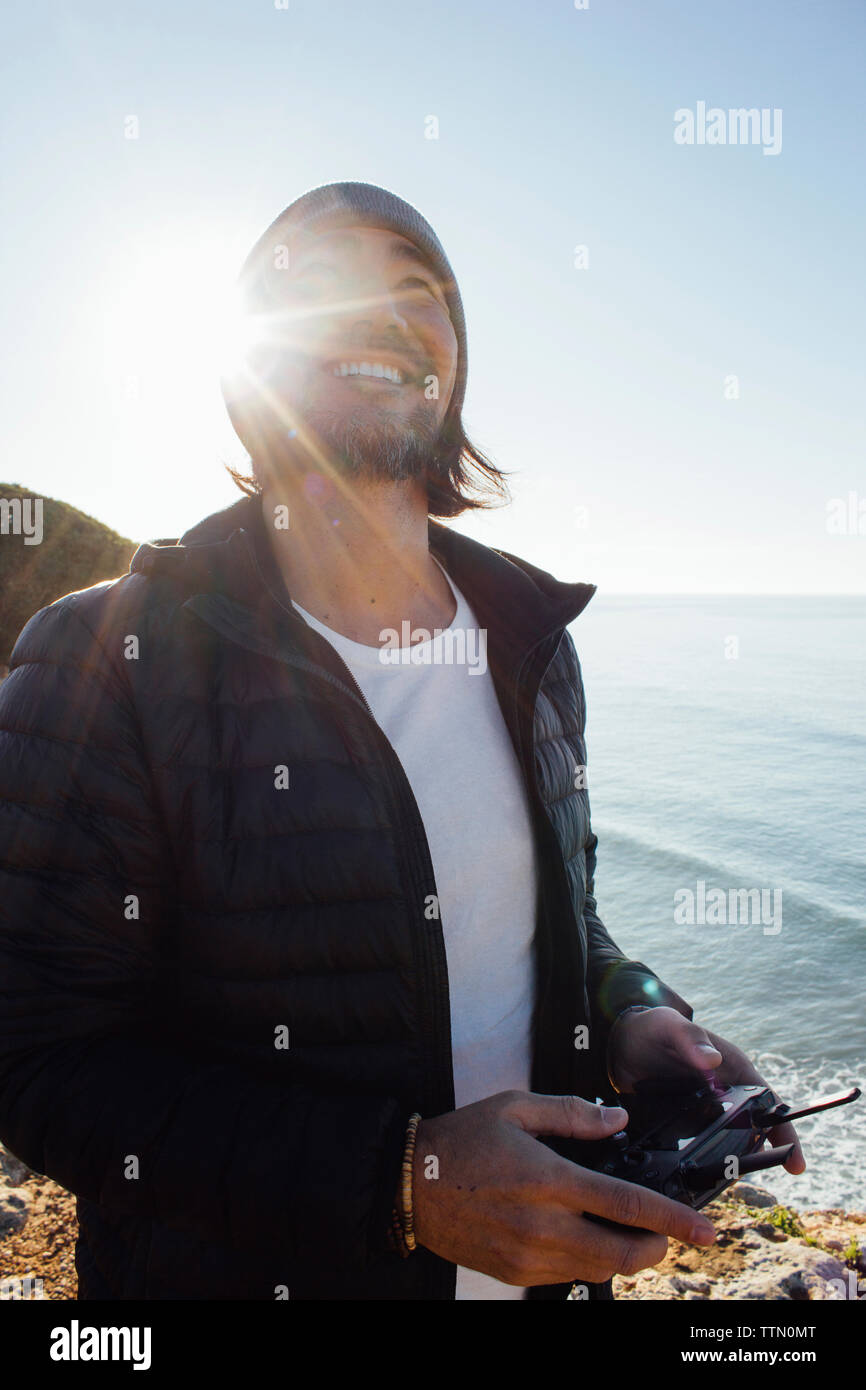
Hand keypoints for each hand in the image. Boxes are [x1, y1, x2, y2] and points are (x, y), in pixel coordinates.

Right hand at [409, 1090, 715, 1286]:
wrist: (411, 1186)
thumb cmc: (463, 1140)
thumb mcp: (515, 1108)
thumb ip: (572, 1114)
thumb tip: (618, 1118)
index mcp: (549, 1179)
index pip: (628, 1206)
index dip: (673, 1221)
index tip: (705, 1230)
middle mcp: (544, 1225)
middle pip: (623, 1254)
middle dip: (658, 1248)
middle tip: (671, 1234)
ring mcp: (530, 1256)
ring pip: (600, 1270)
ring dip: (624, 1256)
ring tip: (629, 1233)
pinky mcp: (516, 1273)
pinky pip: (568, 1276)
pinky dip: (589, 1261)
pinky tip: (586, 1237)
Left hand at [607, 1005, 805, 1174]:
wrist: (618, 1043)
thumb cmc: (651, 1028)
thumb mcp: (669, 1027)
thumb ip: (689, 1039)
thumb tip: (713, 1060)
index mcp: (732, 1067)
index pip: (767, 1100)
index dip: (783, 1129)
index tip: (795, 1161)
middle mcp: (725, 1091)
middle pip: (753, 1126)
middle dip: (764, 1151)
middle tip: (767, 1178)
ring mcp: (706, 1109)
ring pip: (729, 1140)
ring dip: (734, 1159)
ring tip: (732, 1182)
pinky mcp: (685, 1122)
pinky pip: (701, 1145)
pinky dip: (705, 1160)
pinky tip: (700, 1180)